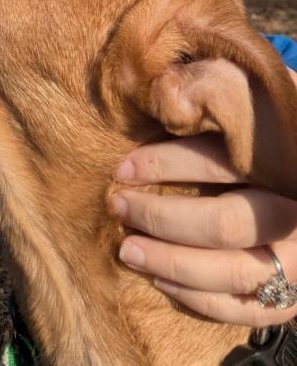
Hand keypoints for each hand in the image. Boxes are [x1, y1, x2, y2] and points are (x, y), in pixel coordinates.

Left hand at [112, 65, 296, 327]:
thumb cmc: (270, 137)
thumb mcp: (252, 104)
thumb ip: (217, 88)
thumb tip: (168, 88)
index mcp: (285, 162)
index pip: (221, 164)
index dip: (166, 164)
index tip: (122, 168)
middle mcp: (296, 213)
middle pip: (225, 223)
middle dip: (161, 217)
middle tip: (118, 205)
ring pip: (233, 272)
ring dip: (171, 262)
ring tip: (126, 251)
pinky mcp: (291, 296)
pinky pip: (244, 309)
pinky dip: (198, 298)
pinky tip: (159, 279)